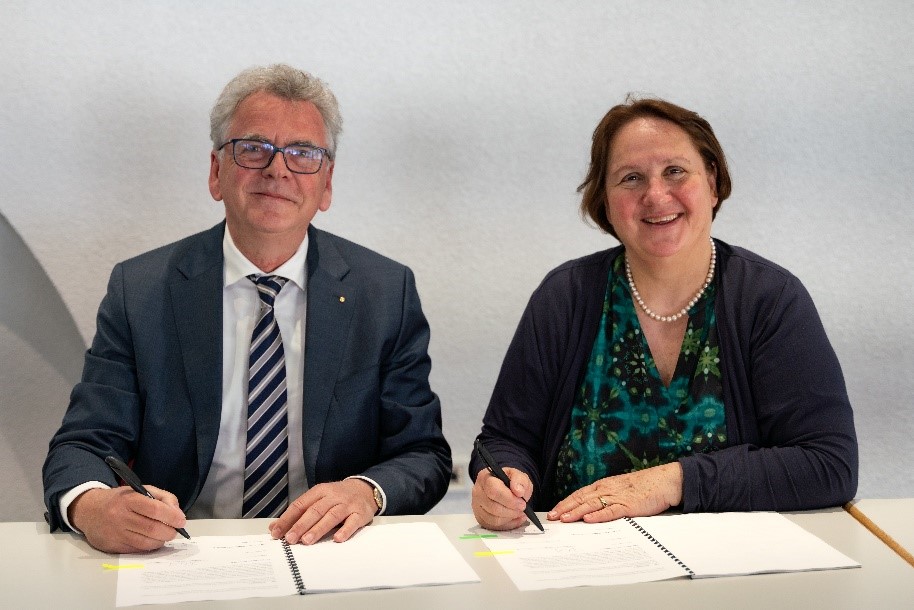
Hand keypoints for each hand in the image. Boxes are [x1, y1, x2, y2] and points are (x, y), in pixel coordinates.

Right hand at [69, 485, 186, 553]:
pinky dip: (149, 547)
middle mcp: (120, 517)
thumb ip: (163, 498)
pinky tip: (152, 540)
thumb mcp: (141, 490)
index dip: (171, 516)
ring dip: (161, 541)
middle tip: (175, 530)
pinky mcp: (112, 547)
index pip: (154, 509)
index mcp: (128, 499)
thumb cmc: (121, 500)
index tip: (181, 520)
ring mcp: (115, 533)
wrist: (89, 511)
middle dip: (169, 531)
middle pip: (152, 528)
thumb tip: (178, 515)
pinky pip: (137, 550)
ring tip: (164, 535)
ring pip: (145, 543)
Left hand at [269, 479, 376, 544]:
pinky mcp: (360, 513)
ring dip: (318, 528)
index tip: (276, 532)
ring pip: (331, 516)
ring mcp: (347, 505)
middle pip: (315, 510)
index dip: (287, 519)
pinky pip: (353, 522)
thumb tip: (274, 528)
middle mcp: (333, 496)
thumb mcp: (317, 500)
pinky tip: (337, 539)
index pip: (300, 505)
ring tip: (307, 541)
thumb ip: (298, 513)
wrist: (365, 489)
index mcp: (319, 491)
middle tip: (290, 538)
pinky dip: (345, 530)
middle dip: (301, 525)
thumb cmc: (337, 498)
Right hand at [472, 467, 532, 530]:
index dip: (509, 499)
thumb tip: (519, 491)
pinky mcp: (481, 518)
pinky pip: (495, 526)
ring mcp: (477, 507)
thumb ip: (520, 480)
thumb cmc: (509, 481)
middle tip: (522, 508)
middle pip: (493, 507)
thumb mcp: (518, 475)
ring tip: (519, 512)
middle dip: (511, 510)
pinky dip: (508, 524)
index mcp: (485, 478)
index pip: (493, 490)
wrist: (504, 488)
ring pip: (494, 519)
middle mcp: (477, 492)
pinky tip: (515, 518)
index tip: (522, 502)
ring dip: (510, 518)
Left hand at [548, 462, 682, 523]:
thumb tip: (590, 509)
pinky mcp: (628, 506)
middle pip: (581, 498)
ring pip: (592, 504)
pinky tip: (588, 519)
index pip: (579, 494)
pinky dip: (598, 515)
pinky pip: (611, 511)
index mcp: (604, 485)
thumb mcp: (619, 489)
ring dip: (576, 512)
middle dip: (565, 508)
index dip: (565, 502)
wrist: (663, 482)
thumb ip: (606, 497)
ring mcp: (617, 497)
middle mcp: (607, 489)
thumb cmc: (643, 487)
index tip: (554, 511)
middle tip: (552, 517)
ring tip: (564, 519)